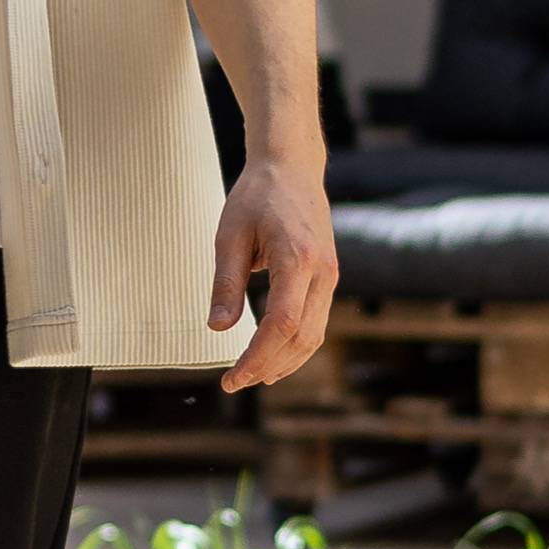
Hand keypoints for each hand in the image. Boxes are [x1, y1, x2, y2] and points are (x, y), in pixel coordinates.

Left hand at [212, 155, 336, 394]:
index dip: (257, 358)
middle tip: (234, 382)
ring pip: (314, 335)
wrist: (292, 166)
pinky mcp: (329, 277)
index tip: (231, 378)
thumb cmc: (257, 195)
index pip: (281, 325)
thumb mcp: (229, 235)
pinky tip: (273, 356)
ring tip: (253, 377)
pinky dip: (296, 345)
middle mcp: (323, 272)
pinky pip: (317, 321)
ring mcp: (331, 275)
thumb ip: (226, 283)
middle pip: (301, 337)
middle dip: (268, 366)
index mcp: (297, 259)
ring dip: (285, 362)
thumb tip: (218, 329)